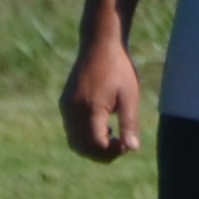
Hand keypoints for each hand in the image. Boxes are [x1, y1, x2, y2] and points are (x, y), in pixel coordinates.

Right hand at [60, 29, 145, 161]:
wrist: (100, 45)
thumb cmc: (119, 69)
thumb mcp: (130, 97)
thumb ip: (129, 124)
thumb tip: (132, 149)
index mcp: (89, 108)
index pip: (94, 145)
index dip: (110, 152)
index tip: (126, 146)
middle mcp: (72, 110)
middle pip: (81, 147)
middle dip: (101, 153)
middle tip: (121, 146)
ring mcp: (66, 106)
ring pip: (74, 140)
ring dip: (92, 146)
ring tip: (113, 137)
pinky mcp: (65, 102)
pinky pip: (71, 129)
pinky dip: (85, 136)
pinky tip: (104, 126)